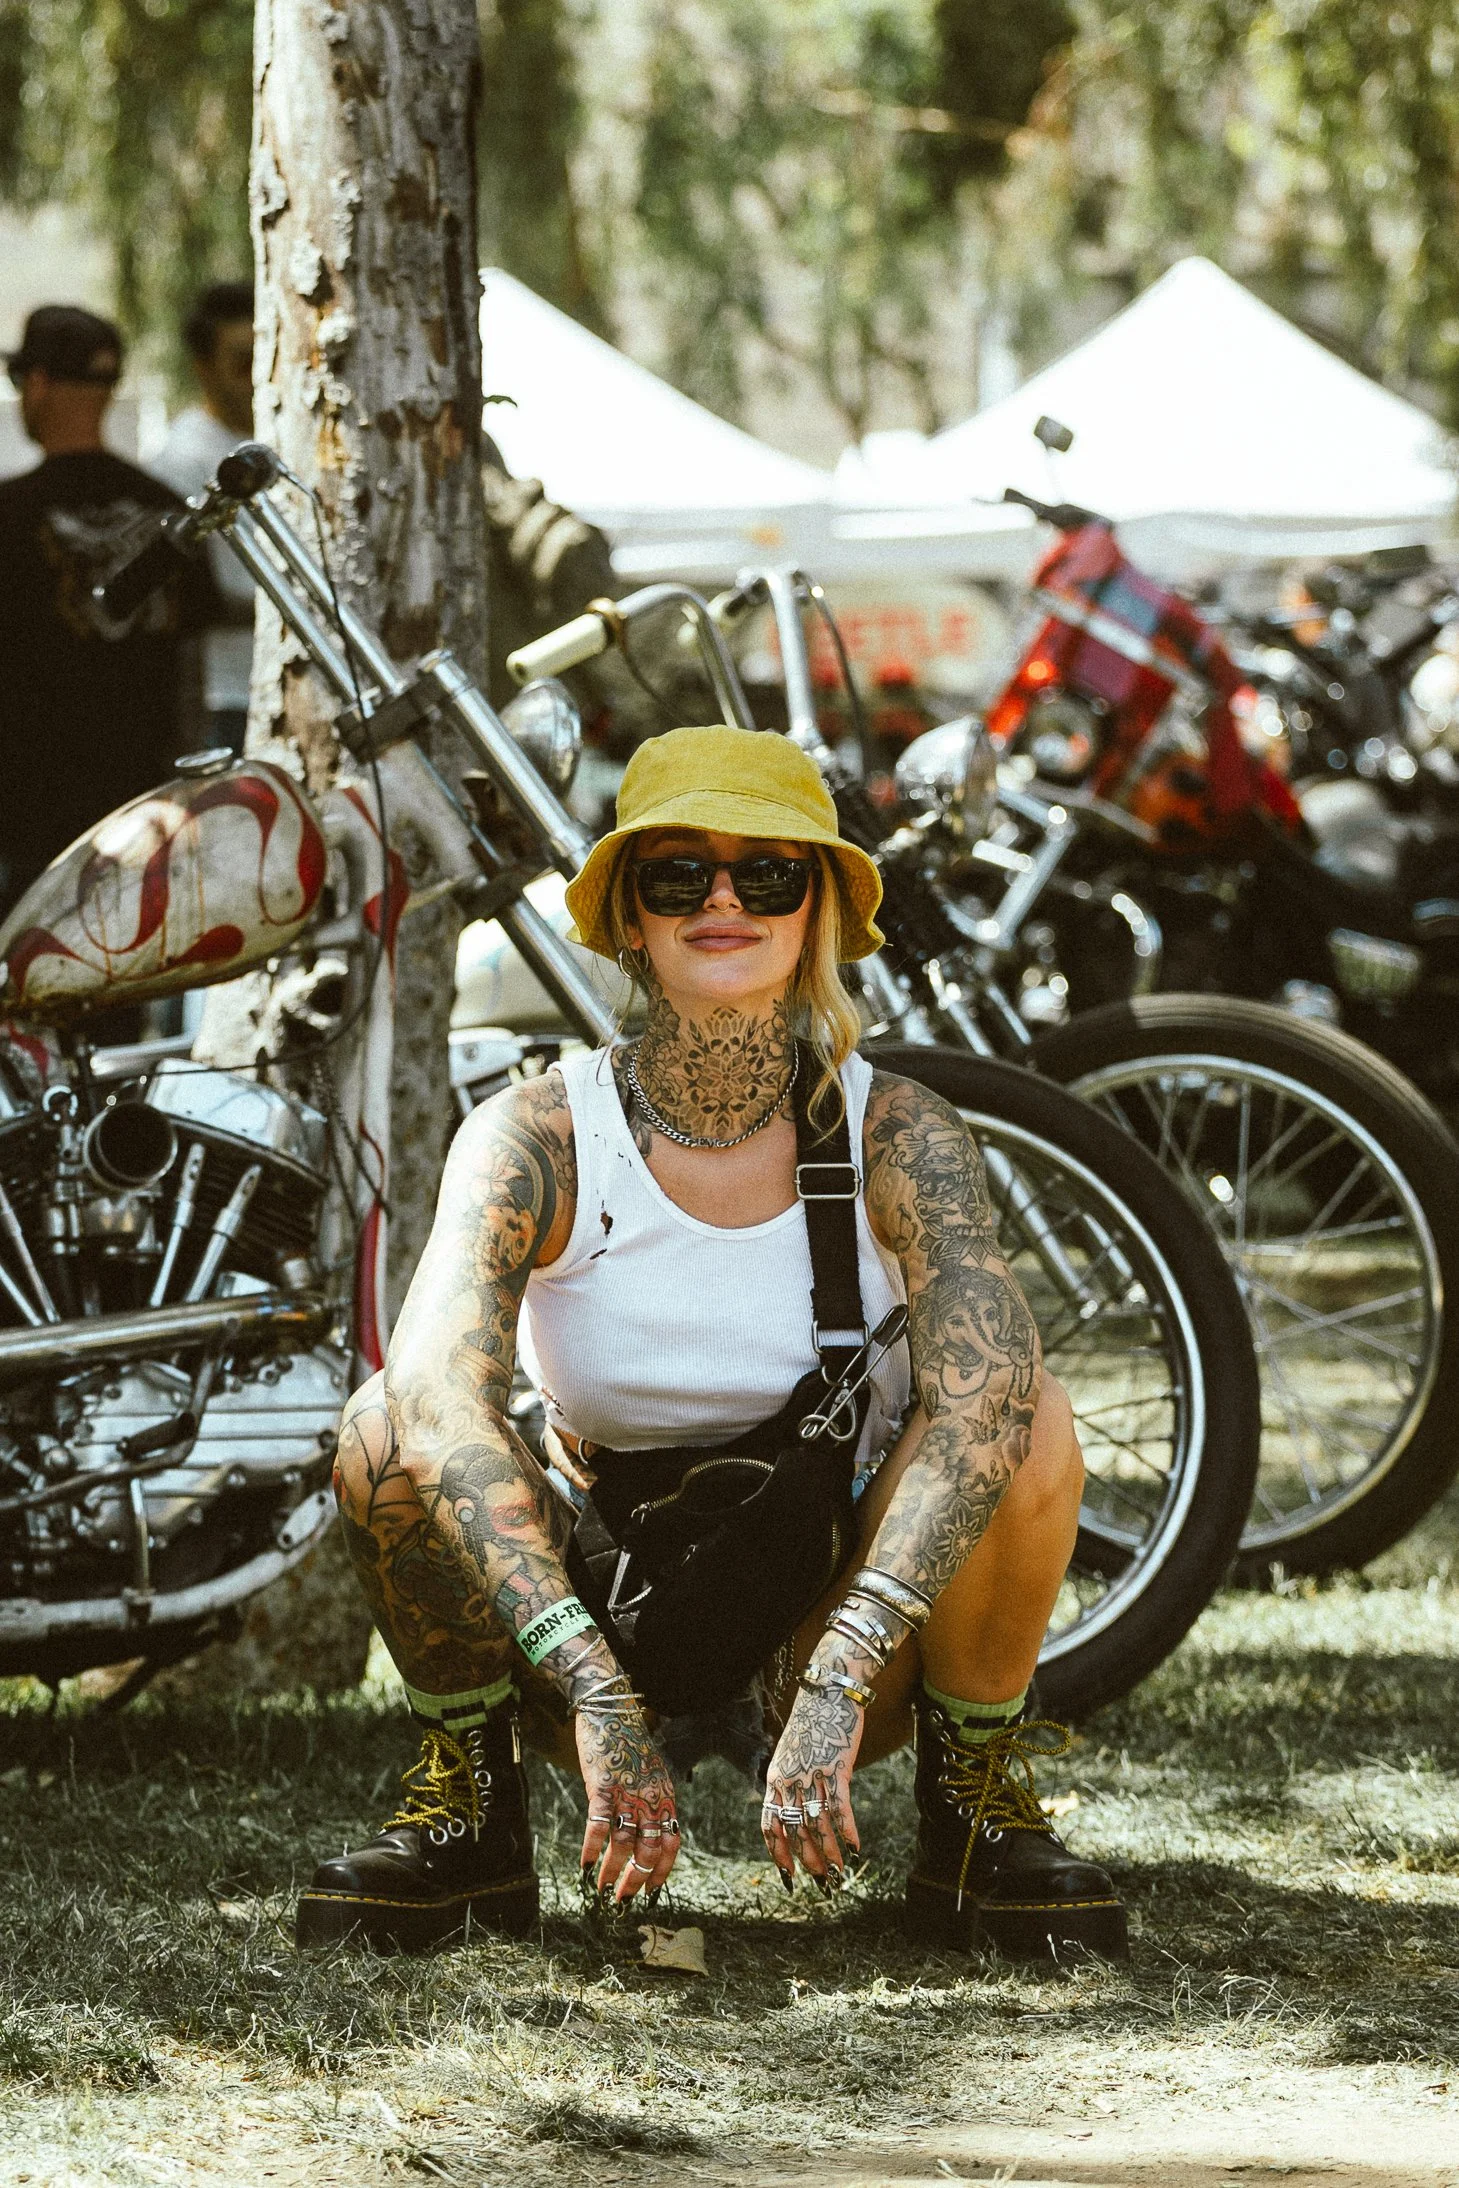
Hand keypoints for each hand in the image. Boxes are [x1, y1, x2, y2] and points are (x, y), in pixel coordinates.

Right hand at [576, 1704, 680, 1902]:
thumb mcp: (650, 1771)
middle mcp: (650, 1798)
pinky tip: (583, 1864)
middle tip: (621, 1900)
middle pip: (649, 1851)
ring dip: (612, 1872)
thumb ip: (651, 1801)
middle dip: (635, 1881)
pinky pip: (598, 1826)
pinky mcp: (602, 1786)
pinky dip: (590, 1848)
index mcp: (665, 1796)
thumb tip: (644, 1834)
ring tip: (600, 1889)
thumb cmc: (628, 1741)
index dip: (661, 1871)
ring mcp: (627, 1792)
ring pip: (623, 1845)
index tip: (650, 1892)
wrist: (609, 1707)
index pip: (671, 1843)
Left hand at [762, 1683, 862, 1886]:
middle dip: (809, 1859)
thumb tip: (798, 1812)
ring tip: (840, 1872)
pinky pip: (840, 1806)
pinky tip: (856, 1847)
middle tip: (823, 1881)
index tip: (789, 1875)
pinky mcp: (837, 1767)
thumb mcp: (790, 1754)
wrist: (828, 1692)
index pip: (770, 1824)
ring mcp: (812, 1774)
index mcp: (775, 1778)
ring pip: (818, 1823)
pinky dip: (848, 1829)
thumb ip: (790, 1782)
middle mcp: (790, 1779)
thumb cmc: (812, 1725)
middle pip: (795, 1829)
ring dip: (830, 1852)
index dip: (779, 1853)